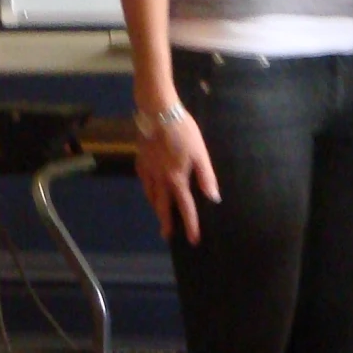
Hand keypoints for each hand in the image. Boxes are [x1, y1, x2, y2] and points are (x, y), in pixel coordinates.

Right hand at [135, 110, 219, 244]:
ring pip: (150, 195)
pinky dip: (148, 190)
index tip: (193, 240)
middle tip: (167, 236)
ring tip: (159, 214)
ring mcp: (147, 170)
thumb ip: (206, 177)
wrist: (157, 113)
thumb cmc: (183, 131)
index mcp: (177, 179)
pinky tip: (150, 188)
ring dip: (156, 207)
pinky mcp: (140, 160)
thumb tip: (213, 198)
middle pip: (162, 206)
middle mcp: (160, 179)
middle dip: (166, 222)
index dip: (191, 225)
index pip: (185, 207)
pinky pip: (144, 181)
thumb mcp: (200, 153)